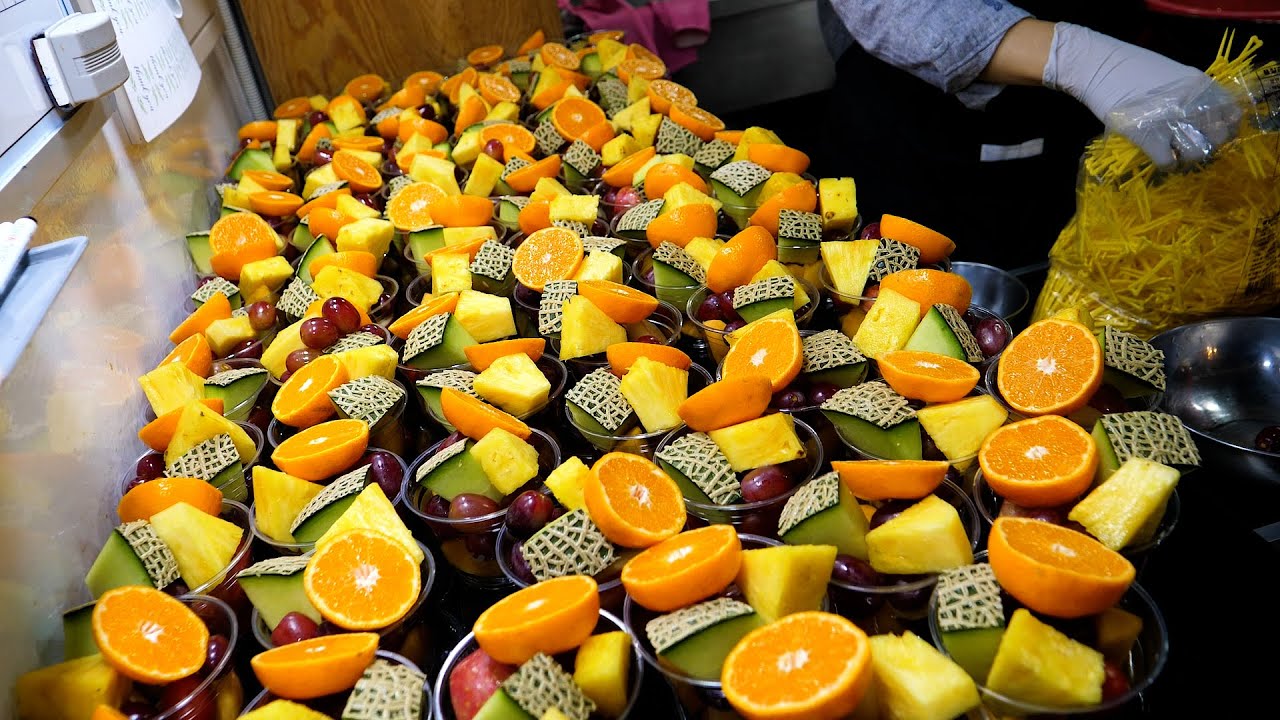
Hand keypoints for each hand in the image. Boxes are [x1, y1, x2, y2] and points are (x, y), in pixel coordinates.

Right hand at [1044, 23, 1240, 169]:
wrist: (1098, 66)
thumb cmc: (1131, 67)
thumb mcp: (1173, 74)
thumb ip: (1191, 94)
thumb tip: (1199, 117)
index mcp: (1201, 86)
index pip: (1232, 114)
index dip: (1225, 128)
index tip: (1212, 132)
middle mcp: (1192, 104)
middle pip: (1217, 139)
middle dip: (1207, 147)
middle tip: (1192, 146)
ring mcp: (1170, 122)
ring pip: (1196, 154)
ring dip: (1186, 158)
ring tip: (1174, 153)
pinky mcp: (1148, 137)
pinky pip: (1168, 161)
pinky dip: (1166, 164)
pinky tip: (1158, 156)